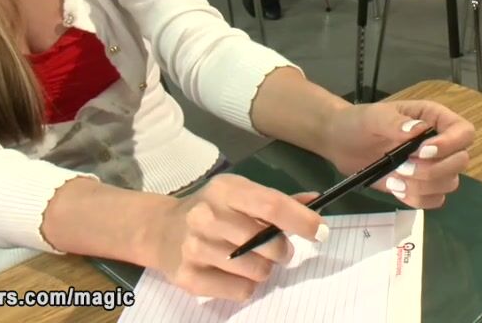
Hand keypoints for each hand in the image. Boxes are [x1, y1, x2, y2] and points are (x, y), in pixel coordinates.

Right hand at [146, 174, 325, 301]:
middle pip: (266, 243)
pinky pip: (240, 291)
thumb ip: (277, 200)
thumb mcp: (239, 194)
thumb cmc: (211, 209)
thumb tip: (316, 202)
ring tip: (249, 259)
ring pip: (256, 270)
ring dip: (263, 269)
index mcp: (226, 190)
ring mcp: (194, 247)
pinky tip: (233, 274)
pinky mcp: (188, 277)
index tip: (321, 231)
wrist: (160, 230)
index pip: (271, 206)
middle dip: (282, 250)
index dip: (302, 220)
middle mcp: (207, 216)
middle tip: (277, 250)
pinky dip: (246, 286)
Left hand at [323, 100, 474, 208]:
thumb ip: (394, 122)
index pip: (464, 132)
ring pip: (449, 183)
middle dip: (433, 170)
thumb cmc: (359, 123)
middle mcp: (440, 142)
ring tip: (395, 179)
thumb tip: (418, 130)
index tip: (422, 151)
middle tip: (402, 167)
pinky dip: (418, 199)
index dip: (450, 144)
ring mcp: (432, 166)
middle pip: (461, 161)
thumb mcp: (373, 117)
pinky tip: (397, 189)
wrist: (341, 143)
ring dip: (424, 186)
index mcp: (434, 119)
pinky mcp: (421, 186)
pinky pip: (435, 200)